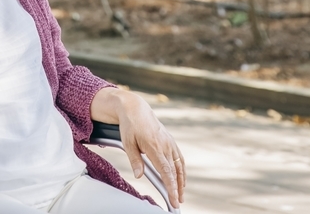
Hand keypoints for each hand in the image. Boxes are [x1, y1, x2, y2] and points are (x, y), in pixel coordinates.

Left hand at [93, 88, 184, 208]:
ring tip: (181, 194)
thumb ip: (134, 160)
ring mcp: (169, 142)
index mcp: (155, 146)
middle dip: (177, 188)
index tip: (174, 199)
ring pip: (179, 165)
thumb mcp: (128, 143)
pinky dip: (181, 169)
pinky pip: (179, 157)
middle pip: (174, 171)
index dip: (171, 187)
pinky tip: (181, 178)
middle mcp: (165, 145)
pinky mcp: (170, 140)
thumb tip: (138, 175)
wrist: (135, 108)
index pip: (166, 171)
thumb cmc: (130, 125)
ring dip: (181, 181)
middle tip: (178, 202)